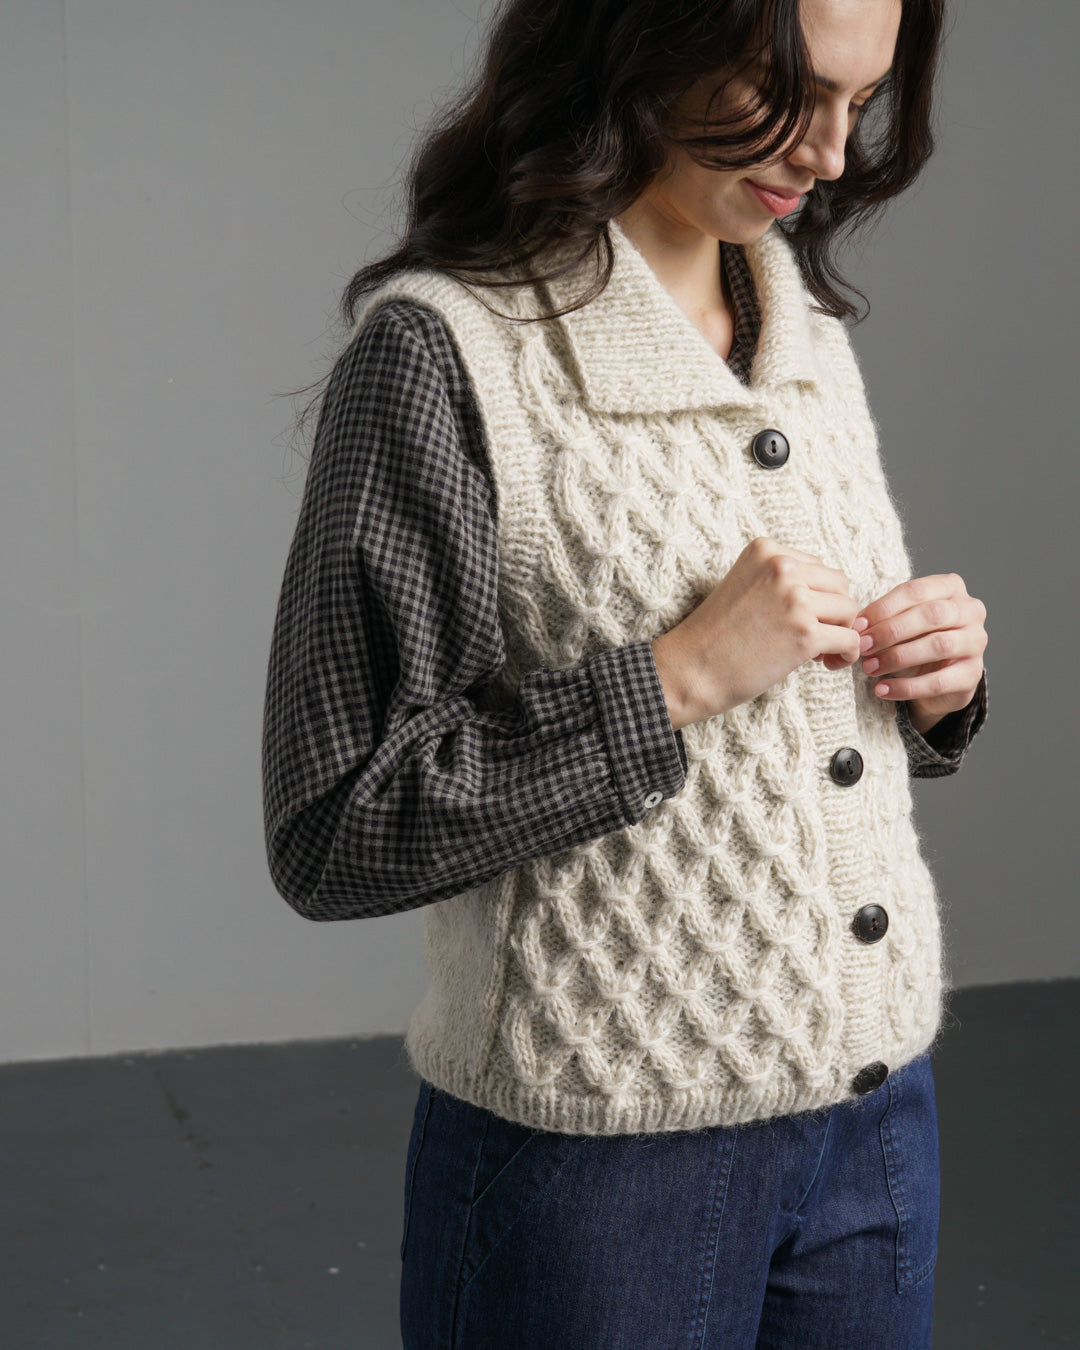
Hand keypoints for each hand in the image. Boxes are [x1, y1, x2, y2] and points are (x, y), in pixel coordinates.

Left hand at [827, 573, 986, 723]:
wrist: (938, 677)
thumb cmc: (914, 639)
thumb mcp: (898, 623)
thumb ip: (880, 619)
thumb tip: (853, 627)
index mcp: (950, 587)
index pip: (915, 591)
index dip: (883, 608)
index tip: (857, 625)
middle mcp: (970, 610)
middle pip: (931, 615)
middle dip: (891, 631)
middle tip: (863, 646)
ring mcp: (976, 642)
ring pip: (939, 646)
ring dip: (898, 657)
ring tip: (870, 668)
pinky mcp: (973, 675)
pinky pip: (939, 682)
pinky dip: (906, 687)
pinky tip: (882, 690)